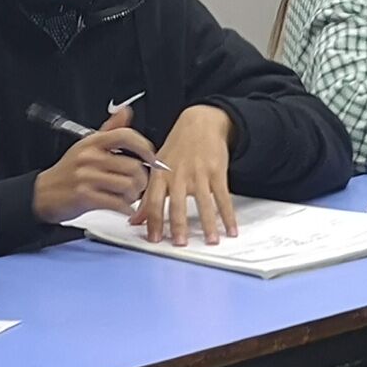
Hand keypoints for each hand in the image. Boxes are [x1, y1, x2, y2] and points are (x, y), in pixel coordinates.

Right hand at [33, 114, 156, 220]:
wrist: (42, 193)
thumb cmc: (68, 172)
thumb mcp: (86, 146)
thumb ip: (109, 130)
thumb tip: (125, 112)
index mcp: (92, 143)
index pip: (125, 136)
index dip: (144, 147)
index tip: (152, 157)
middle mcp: (90, 157)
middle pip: (133, 166)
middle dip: (142, 180)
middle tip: (139, 185)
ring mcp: (87, 177)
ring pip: (128, 186)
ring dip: (134, 196)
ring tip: (129, 197)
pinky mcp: (85, 197)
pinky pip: (117, 203)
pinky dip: (125, 209)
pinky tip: (124, 208)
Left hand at [136, 106, 238, 242]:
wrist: (199, 123)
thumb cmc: (177, 148)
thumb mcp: (157, 169)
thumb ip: (147, 197)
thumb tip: (135, 221)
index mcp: (161, 175)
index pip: (153, 202)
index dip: (153, 221)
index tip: (154, 239)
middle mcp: (178, 174)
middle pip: (177, 204)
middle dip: (178, 225)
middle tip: (180, 243)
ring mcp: (199, 173)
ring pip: (203, 203)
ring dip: (208, 224)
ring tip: (211, 241)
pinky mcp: (217, 171)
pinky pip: (223, 197)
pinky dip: (228, 215)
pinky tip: (231, 229)